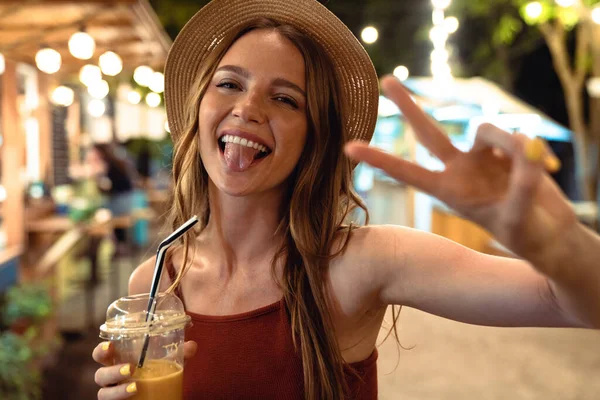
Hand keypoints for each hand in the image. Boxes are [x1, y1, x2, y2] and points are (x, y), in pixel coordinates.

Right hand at [93, 340, 197, 399]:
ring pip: (103, 394)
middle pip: (99, 375)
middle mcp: (111, 379)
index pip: (102, 354)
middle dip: (110, 371)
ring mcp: (113, 394)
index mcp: (118, 361)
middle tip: (129, 368)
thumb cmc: (156, 374)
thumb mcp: (168, 362)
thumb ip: (179, 353)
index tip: (110, 345)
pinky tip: (134, 396)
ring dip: (117, 390)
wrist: (158, 395)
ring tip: (135, 386)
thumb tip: (191, 346)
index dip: (101, 350)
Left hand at [345, 75, 576, 274]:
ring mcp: (482, 156)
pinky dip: (536, 150)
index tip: (350, 147)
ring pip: (487, 128)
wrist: (548, 233)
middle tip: (387, 79)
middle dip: (409, 106)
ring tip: (539, 166)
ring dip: (513, 142)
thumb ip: (522, 183)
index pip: (408, 173)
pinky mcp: (508, 148)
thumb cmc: (527, 233)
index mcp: (448, 191)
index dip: (381, 160)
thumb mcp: (519, 216)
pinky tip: (551, 167)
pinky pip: (519, 135)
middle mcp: (460, 169)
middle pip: (429, 132)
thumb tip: (526, 144)